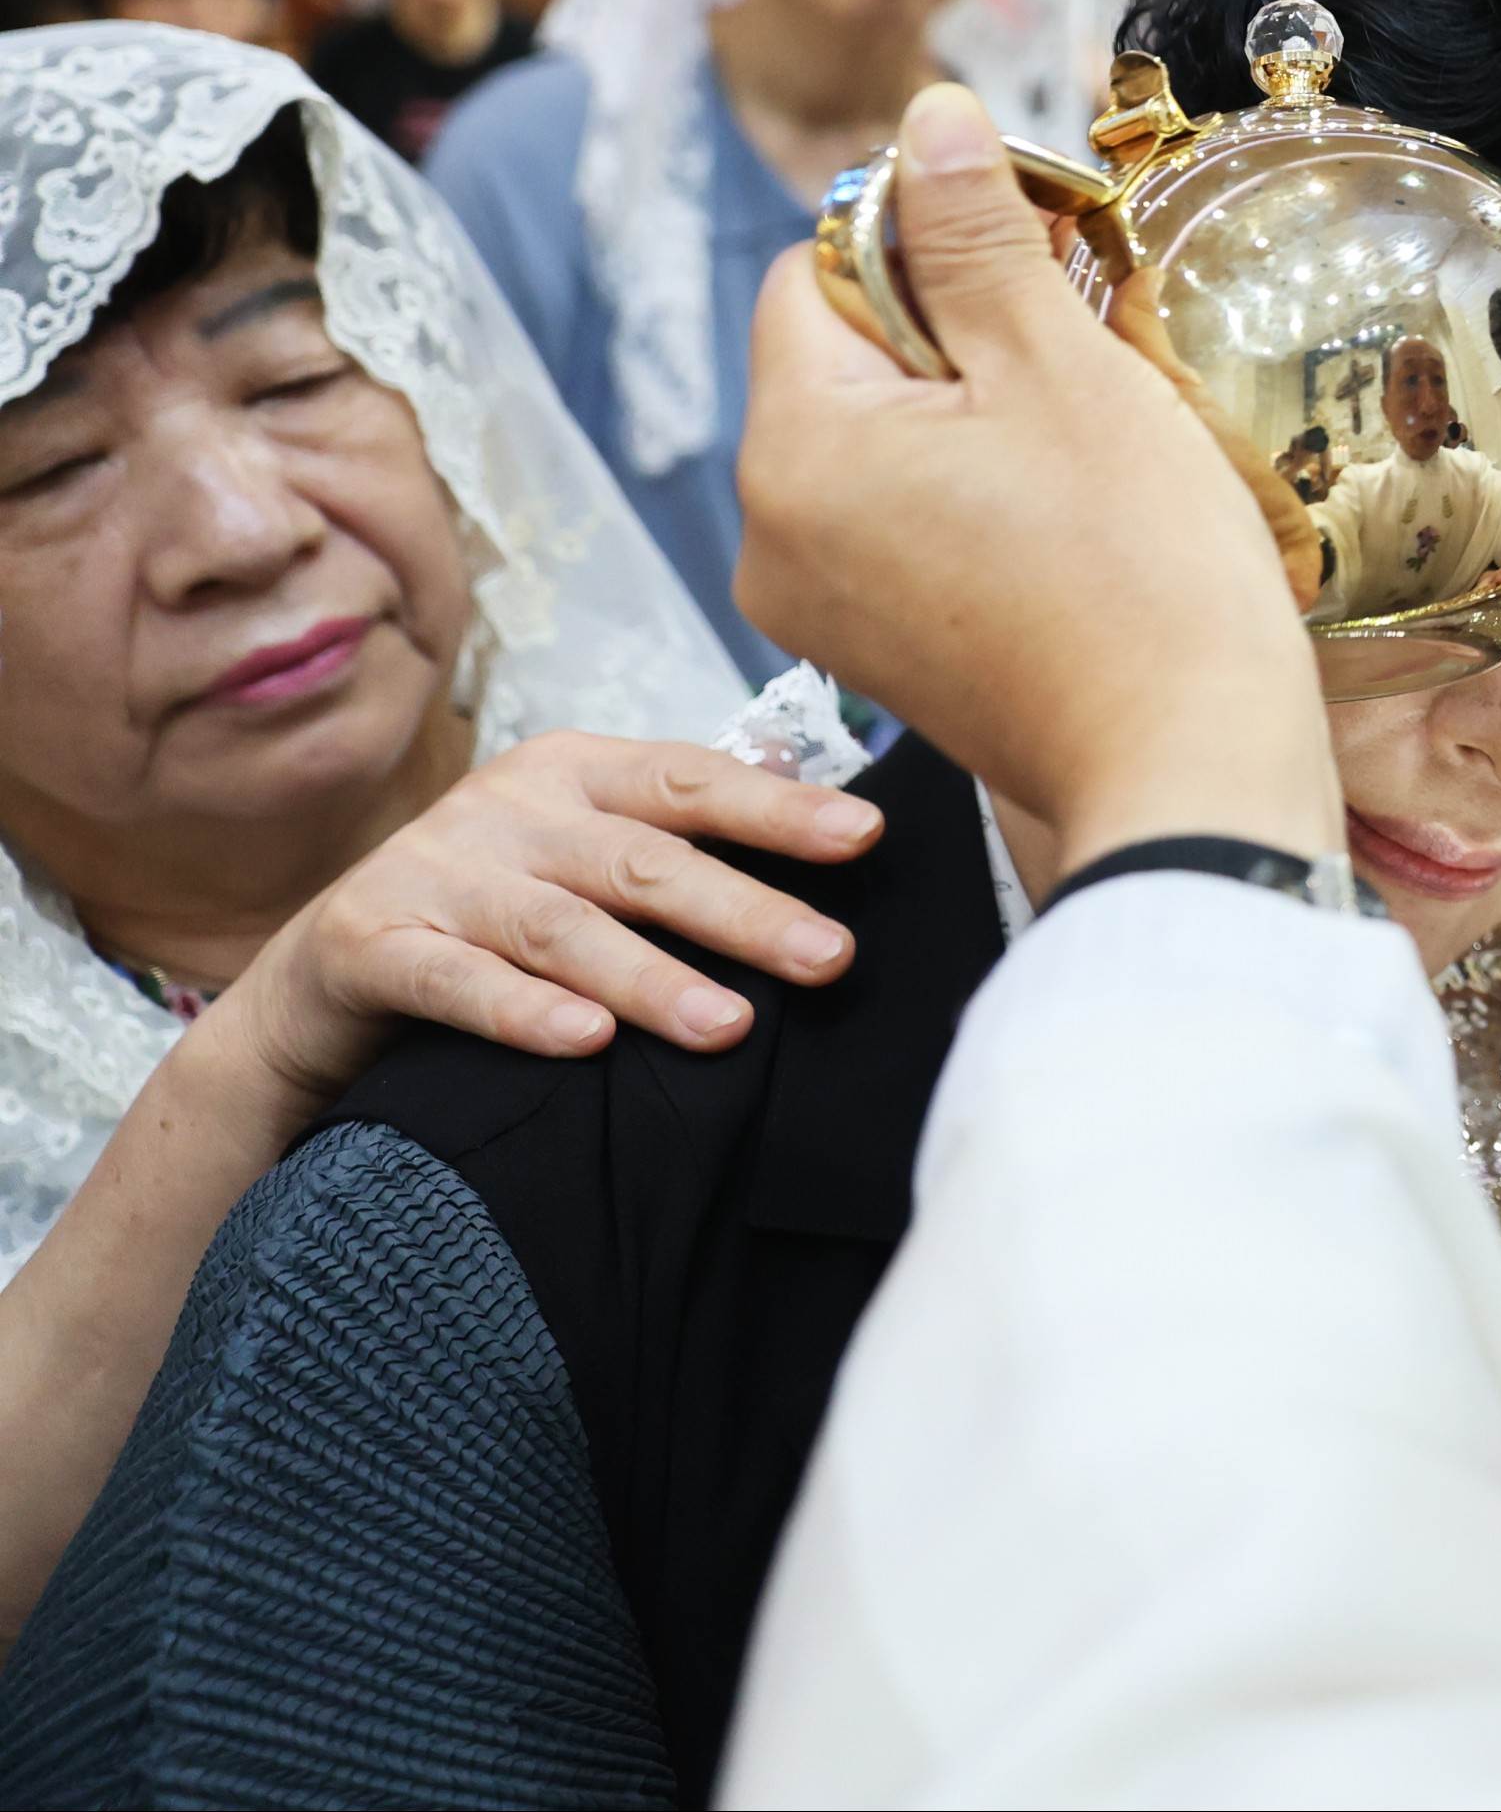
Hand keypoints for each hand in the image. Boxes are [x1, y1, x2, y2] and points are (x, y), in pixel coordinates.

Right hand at [217, 732, 880, 1107]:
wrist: (319, 980)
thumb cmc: (489, 914)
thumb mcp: (580, 852)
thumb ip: (678, 831)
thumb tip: (822, 802)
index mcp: (571, 775)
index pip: (690, 782)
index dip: (777, 808)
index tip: (864, 838)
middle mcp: (504, 811)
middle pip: (640, 862)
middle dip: (743, 911)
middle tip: (829, 958)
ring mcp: (433, 875)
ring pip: (560, 929)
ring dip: (649, 979)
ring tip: (728, 1027)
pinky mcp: (370, 947)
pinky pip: (456, 983)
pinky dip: (523, 1012)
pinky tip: (585, 1042)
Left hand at [736, 82, 1336, 868]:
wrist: (1185, 767)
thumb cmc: (1137, 569)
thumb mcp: (1060, 367)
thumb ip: (974, 235)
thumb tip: (923, 116)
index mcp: (794, 448)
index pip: (815, 267)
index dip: (926, 237)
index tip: (1041, 261)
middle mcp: (771, 532)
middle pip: (845, 356)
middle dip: (959, 330)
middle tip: (1084, 355)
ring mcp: (818, 605)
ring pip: (881, 440)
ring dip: (977, 412)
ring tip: (1088, 445)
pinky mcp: (877, 652)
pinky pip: (903, 520)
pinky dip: (976, 492)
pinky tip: (1070, 517)